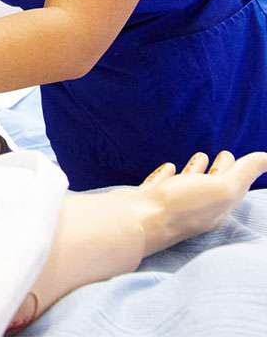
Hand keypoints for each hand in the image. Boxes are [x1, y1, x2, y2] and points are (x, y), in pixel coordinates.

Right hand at [118, 150, 266, 256]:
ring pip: (187, 185)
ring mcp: (169, 205)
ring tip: (200, 156)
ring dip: (196, 171)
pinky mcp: (147, 201)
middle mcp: (195, 210)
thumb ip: (243, 173)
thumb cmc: (180, 207)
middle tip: (224, 154)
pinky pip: (162, 186)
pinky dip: (167, 175)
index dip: (237, 170)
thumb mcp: (221, 189)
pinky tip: (167, 167)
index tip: (235, 155)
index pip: (232, 187)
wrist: (135, 224)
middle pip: (212, 186)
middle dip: (220, 170)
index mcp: (216, 209)